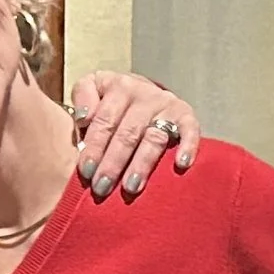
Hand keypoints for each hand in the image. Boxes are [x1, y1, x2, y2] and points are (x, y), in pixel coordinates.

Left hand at [68, 72, 202, 199]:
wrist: (144, 92)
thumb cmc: (113, 101)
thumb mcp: (94, 88)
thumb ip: (82, 98)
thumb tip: (83, 117)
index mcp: (118, 87)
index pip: (104, 121)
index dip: (94, 147)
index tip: (86, 171)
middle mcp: (144, 94)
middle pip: (127, 133)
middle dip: (113, 163)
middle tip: (102, 187)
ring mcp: (166, 104)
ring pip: (154, 138)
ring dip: (142, 164)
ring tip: (131, 187)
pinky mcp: (185, 115)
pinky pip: (190, 130)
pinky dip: (188, 146)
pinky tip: (181, 165)